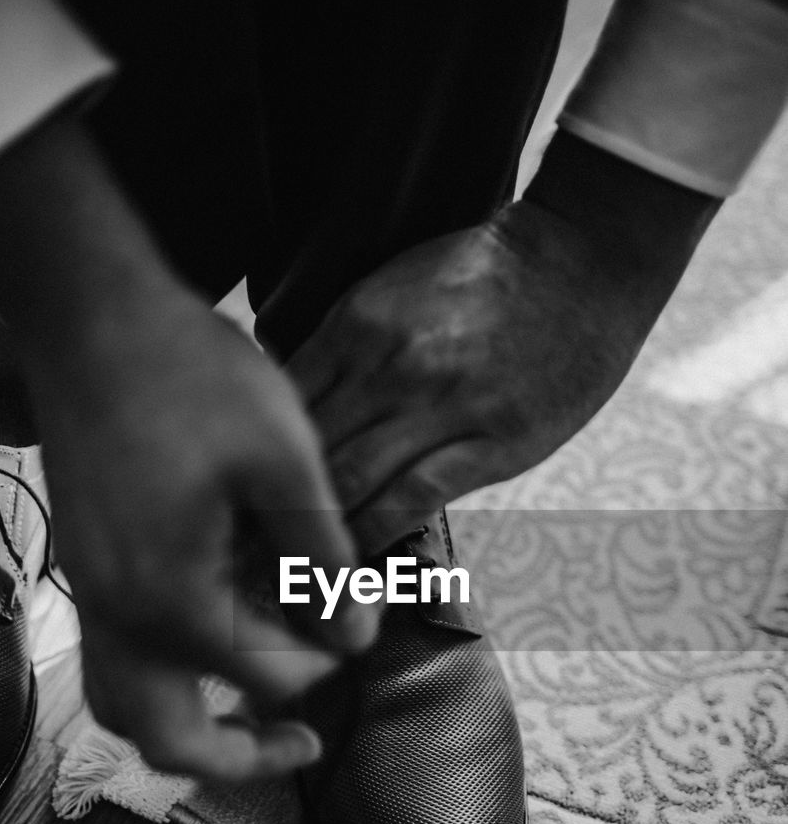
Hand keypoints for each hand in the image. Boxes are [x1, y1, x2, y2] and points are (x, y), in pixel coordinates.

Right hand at [35, 293, 375, 780]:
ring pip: (125, 708)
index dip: (329, 651)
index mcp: (173, 599)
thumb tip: (357, 633)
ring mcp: (90, 595)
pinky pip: (113, 658)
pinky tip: (212, 640)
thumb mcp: (284, 459)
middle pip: (171, 738)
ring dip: (189, 731)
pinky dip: (162, 680)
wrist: (92, 318)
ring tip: (249, 717)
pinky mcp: (85, 568)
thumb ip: (324, 558)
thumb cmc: (189, 376)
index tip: (362, 611)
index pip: (269, 674)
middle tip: (303, 746)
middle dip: (242, 755)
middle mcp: (118, 616)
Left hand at [284, 137, 716, 553]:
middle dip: (272, 502)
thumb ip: (341, 345)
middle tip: (247, 544)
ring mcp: (443, 405)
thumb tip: (288, 400)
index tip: (241, 490)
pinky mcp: (493, 442)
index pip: (280, 405)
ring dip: (318, 529)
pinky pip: (413, 499)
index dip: (253, 454)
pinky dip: (375, 532)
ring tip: (293, 563)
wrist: (582, 261)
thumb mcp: (394, 286)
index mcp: (357, 323)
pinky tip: (356, 555)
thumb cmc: (484, 275)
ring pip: (351, 483)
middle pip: (307, 450)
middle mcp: (390, 365)